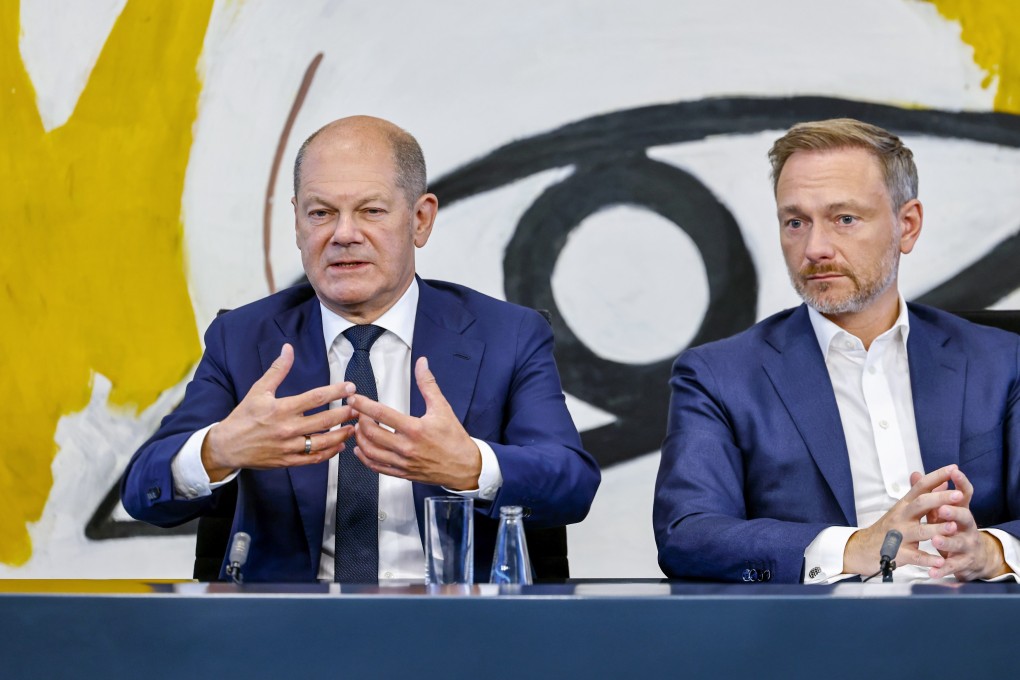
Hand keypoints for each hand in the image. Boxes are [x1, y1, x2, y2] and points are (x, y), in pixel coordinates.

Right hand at [201, 343, 356, 480]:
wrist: (227, 446)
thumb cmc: (244, 416)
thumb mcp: (259, 390)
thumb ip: (278, 370)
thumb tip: (288, 348)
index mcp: (281, 409)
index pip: (315, 398)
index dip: (335, 391)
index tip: (350, 387)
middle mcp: (287, 428)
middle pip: (324, 421)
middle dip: (345, 413)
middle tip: (358, 407)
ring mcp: (288, 447)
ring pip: (323, 442)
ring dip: (342, 434)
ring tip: (354, 427)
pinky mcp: (288, 461)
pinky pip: (313, 459)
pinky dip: (329, 453)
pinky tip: (340, 446)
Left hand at [348, 356, 481, 488]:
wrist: (465, 466)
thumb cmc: (454, 439)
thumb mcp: (442, 408)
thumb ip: (428, 384)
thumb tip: (422, 364)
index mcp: (415, 429)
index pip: (381, 414)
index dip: (363, 405)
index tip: (354, 399)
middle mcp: (406, 447)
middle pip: (372, 433)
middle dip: (360, 420)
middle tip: (358, 413)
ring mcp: (403, 462)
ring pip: (371, 451)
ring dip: (360, 439)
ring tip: (359, 429)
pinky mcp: (402, 473)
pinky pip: (377, 467)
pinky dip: (365, 458)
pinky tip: (362, 449)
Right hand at [843, 465, 963, 574]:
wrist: (863, 548)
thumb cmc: (888, 528)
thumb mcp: (902, 510)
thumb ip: (920, 497)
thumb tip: (940, 481)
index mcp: (904, 505)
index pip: (921, 486)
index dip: (937, 476)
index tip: (954, 468)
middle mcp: (901, 517)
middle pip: (920, 504)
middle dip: (940, 499)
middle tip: (959, 495)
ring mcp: (899, 535)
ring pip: (919, 531)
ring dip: (937, 529)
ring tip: (954, 527)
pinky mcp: (898, 554)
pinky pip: (915, 556)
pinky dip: (928, 559)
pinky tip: (941, 561)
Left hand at [925, 467, 1008, 580]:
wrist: (971, 557)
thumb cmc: (951, 528)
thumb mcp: (940, 511)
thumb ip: (929, 494)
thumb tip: (916, 474)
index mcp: (961, 511)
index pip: (965, 494)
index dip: (961, 482)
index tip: (954, 471)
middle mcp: (967, 527)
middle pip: (965, 517)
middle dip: (953, 513)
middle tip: (943, 509)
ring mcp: (966, 545)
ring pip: (958, 543)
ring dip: (947, 542)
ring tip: (935, 540)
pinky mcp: (962, 563)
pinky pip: (951, 567)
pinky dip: (941, 569)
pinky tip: (932, 572)